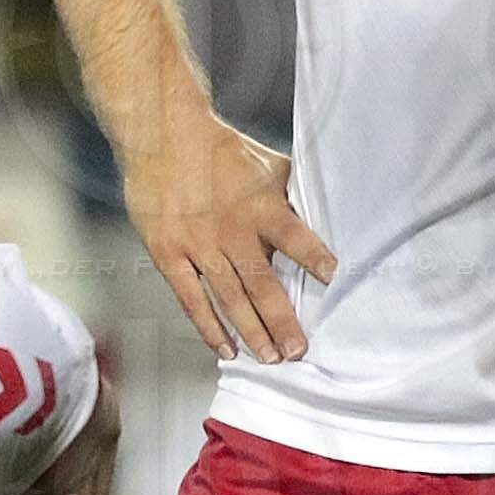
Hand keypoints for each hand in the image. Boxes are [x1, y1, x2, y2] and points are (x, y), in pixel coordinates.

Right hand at [120, 106, 336, 363]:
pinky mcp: (169, 253)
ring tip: (271, 359)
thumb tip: (324, 216)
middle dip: (282, 321)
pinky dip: (209, 327)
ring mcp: (198, 244)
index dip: (312, 256)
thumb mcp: (267, 164)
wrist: (164, 136)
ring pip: (229, 298)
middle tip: (298, 351)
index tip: (331, 276)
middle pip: (262, 284)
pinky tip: (226, 349)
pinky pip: (191, 299)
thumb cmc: (220, 150)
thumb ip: (292, 195)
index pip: (292, 235)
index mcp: (259, 205)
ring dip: (252, 332)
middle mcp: (230, 229)